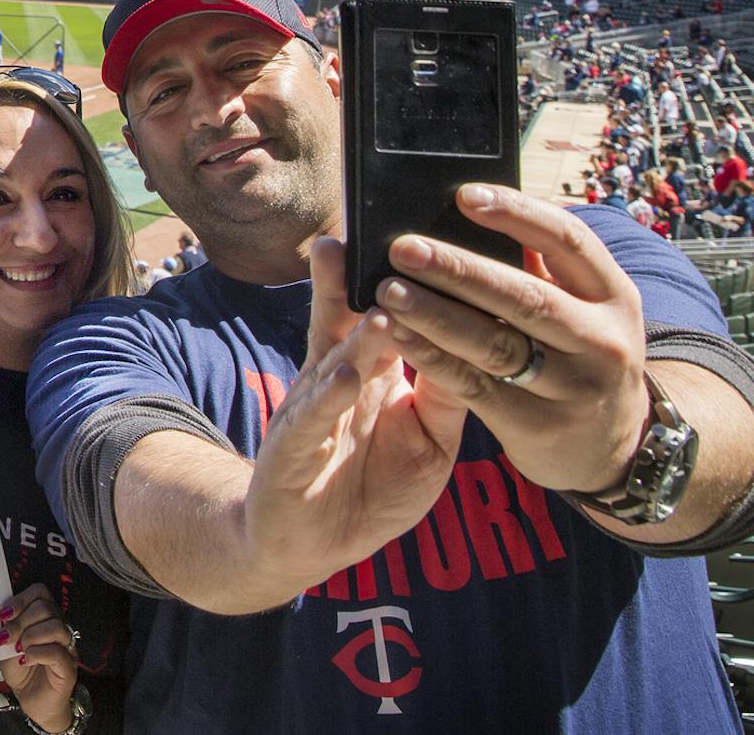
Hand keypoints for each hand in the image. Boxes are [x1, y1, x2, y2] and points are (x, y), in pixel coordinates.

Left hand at [0, 583, 76, 732]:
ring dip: (31, 636)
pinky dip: (37, 653)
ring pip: (56, 627)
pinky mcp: (69, 668)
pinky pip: (57, 652)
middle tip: (7, 638)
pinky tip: (25, 661)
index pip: (40, 592)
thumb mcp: (7, 644)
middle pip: (46, 608)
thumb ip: (5, 627)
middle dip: (21, 621)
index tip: (3, 614)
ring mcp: (67, 648)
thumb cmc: (21, 670)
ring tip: (19, 650)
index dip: (21, 599)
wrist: (33, 702)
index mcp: (45, 618)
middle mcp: (59, 628)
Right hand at [240, 237, 465, 596]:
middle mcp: (335, 380)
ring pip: (334, 366)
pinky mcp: (291, 451)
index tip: (420, 234)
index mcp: (370, 372)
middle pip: (345, 320)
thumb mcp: (428, 440)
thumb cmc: (373, 486)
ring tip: (380, 307)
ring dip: (358, 338)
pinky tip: (346, 378)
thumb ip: (448, 394)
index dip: (398, 278)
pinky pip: (312, 421)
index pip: (384, 313)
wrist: (309, 543)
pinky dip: (329, 399)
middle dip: (356, 280)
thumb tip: (486, 339)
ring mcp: (311, 412)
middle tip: (374, 235)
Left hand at [375, 183, 647, 493]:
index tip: (464, 195)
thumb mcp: (583, 307)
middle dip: (459, 270)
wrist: (611, 447)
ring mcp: (574, 388)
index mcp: (614, 294)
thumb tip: (462, 210)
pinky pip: (473, 385)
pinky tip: (396, 332)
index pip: (570, 240)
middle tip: (403, 247)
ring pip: (495, 344)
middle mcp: (602, 340)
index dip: (517, 214)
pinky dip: (431, 356)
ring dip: (435, 313)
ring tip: (387, 289)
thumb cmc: (577, 351)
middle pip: (524, 296)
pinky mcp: (537, 426)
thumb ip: (537, 266)